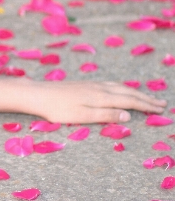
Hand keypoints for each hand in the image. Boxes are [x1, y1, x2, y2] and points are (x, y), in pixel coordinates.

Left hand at [21, 79, 166, 123]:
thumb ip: (105, 116)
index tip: (160, 109)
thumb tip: (128, 116)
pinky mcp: (85, 84)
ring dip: (136, 92)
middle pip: (128, 93)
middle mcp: (99, 88)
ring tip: (147, 97)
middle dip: (145, 99)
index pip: (129, 101)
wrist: (38, 94)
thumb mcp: (81, 116)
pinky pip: (111, 84)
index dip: (145, 106)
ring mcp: (92, 84)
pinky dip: (123, 87)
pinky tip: (122, 89)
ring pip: (120, 87)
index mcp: (101, 97)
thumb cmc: (57, 109)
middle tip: (162, 103)